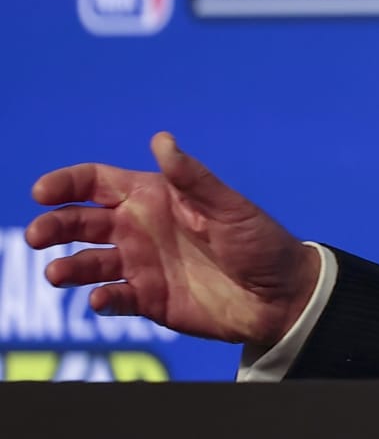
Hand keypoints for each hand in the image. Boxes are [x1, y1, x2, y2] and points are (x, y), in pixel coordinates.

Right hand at [27, 133, 320, 347]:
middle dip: (53, 225)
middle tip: (37, 236)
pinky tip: (102, 298)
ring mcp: (141, 265)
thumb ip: (192, 179)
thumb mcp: (229, 207)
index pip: (98, 183)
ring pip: (87, 262)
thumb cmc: (260, 242)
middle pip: (81, 222)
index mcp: (156, 197)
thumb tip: (161, 139)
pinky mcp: (148, 299)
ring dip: (68, 267)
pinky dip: (102, 298)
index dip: (67, 183)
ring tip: (58, 273)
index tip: (42, 192)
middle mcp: (140, 229)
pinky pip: (113, 297)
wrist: (281, 295)